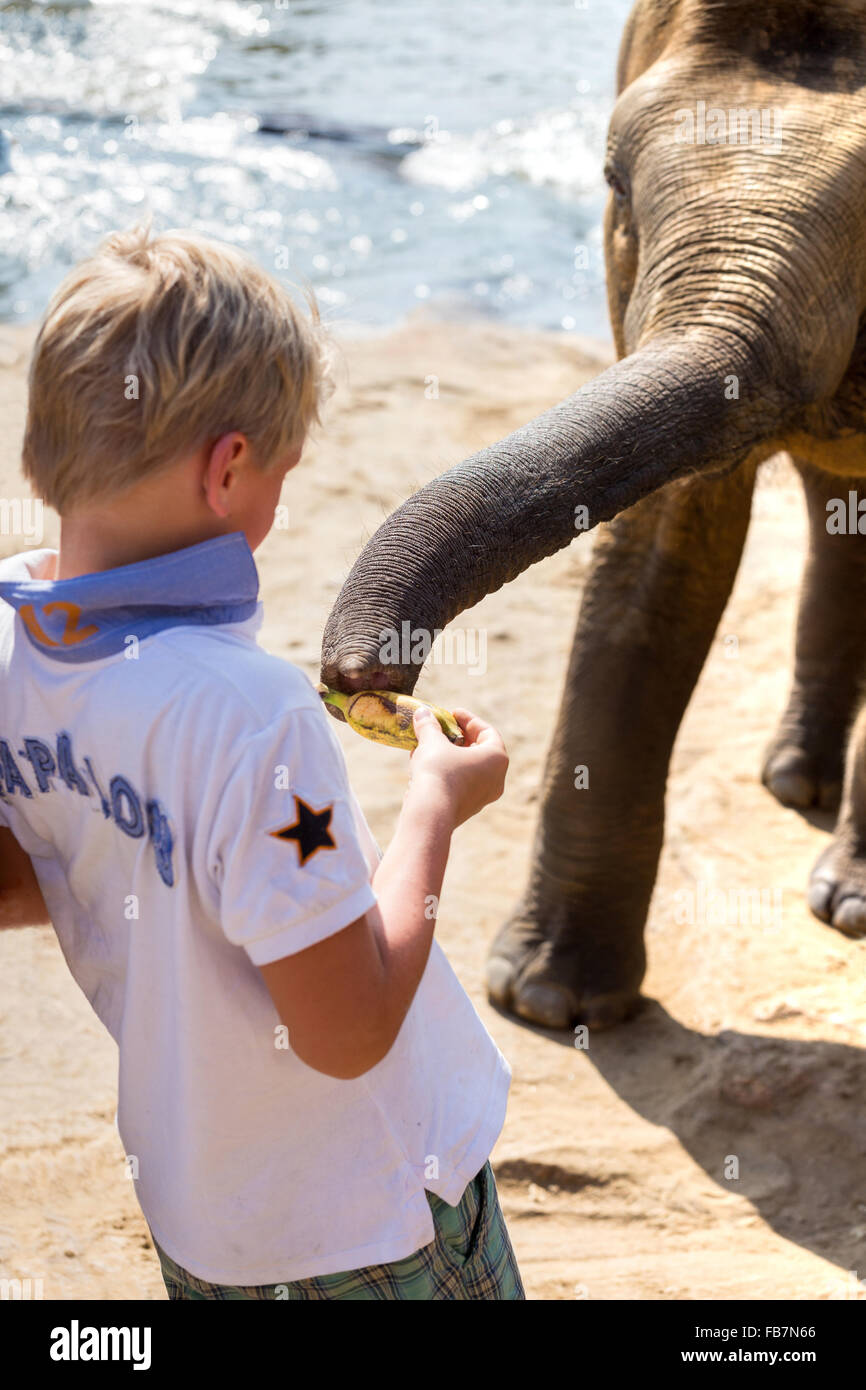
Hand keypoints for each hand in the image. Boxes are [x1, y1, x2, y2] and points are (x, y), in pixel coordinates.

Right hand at [407, 705, 507, 827]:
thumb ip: (429, 725)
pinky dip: (446, 772)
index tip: (451, 713)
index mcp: (497, 758)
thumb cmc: (437, 771)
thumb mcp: (432, 742)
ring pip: (468, 769)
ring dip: (449, 756)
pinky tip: (425, 767)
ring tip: (428, 747)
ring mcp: (483, 797)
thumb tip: (422, 713)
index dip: (468, 720)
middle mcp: (496, 779)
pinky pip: (460, 784)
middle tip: (441, 729)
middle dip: (458, 738)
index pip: (487, 732)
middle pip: (479, 751)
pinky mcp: (467, 809)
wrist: (430, 813)